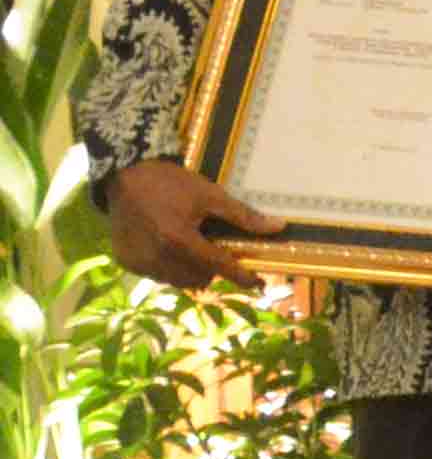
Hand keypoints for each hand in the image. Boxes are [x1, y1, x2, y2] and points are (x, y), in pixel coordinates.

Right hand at [106, 159, 281, 289]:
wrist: (124, 176)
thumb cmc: (169, 183)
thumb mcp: (209, 195)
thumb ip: (243, 216)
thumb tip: (279, 227)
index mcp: (179, 240)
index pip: (219, 266)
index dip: (241, 276)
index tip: (257, 282)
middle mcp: (158, 257)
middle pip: (198, 277)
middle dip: (213, 269)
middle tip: (215, 250)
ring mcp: (139, 262)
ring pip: (177, 280)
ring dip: (191, 270)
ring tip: (191, 247)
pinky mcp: (126, 262)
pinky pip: (157, 275)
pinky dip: (169, 267)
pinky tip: (170, 247)